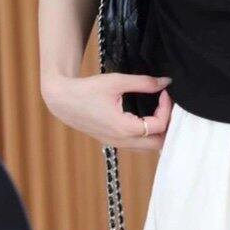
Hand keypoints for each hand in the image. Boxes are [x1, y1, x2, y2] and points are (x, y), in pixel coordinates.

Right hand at [42, 72, 173, 150]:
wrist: (62, 100)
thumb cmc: (87, 90)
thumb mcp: (117, 81)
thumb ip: (144, 82)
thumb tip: (165, 82)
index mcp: (125, 128)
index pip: (159, 125)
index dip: (166, 108)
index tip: (163, 92)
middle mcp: (122, 141)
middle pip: (158, 144)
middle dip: (167, 126)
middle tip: (167, 106)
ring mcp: (117, 144)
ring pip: (148, 148)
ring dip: (158, 133)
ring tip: (160, 112)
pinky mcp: (112, 142)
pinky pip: (137, 145)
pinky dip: (147, 136)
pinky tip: (147, 119)